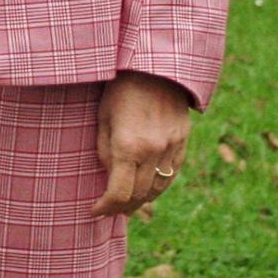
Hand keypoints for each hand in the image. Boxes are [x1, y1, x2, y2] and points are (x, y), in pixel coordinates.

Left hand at [92, 71, 189, 216]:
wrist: (156, 67)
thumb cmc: (120, 87)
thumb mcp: (102, 115)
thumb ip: (104, 148)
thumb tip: (107, 175)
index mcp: (128, 144)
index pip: (119, 192)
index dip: (106, 207)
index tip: (94, 211)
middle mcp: (153, 151)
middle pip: (139, 196)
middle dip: (122, 207)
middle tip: (109, 210)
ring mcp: (172, 149)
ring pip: (158, 190)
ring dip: (142, 201)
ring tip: (126, 204)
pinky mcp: (183, 144)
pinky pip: (171, 175)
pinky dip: (158, 187)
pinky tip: (147, 189)